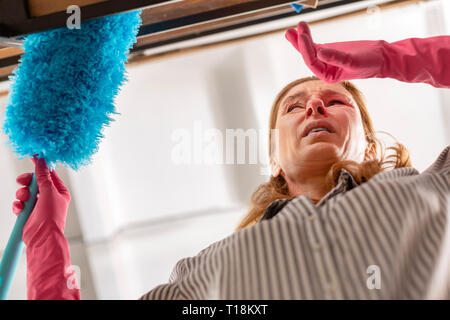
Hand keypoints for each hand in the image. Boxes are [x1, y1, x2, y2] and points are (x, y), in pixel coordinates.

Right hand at [13, 155, 70, 245]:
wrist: (43, 238)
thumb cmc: (51, 217)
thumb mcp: (48, 192)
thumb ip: (43, 177)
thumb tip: (41, 162)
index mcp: (60, 191)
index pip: (49, 174)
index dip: (40, 166)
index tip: (33, 156)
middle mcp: (50, 198)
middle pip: (35, 182)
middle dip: (27, 183)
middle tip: (22, 182)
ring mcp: (39, 206)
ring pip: (26, 193)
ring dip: (22, 195)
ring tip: (23, 200)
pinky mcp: (29, 214)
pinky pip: (20, 204)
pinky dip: (18, 205)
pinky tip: (19, 209)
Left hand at [286, 21, 449, 87]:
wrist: (381, 57)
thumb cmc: (369, 63)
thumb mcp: (352, 61)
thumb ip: (336, 58)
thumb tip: (319, 53)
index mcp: (328, 76)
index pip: (312, 62)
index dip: (306, 50)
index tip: (303, 36)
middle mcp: (324, 69)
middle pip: (308, 55)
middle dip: (300, 43)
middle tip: (292, 30)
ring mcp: (325, 60)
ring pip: (309, 49)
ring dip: (300, 39)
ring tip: (290, 30)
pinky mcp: (328, 51)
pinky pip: (314, 44)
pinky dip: (307, 37)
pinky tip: (301, 30)